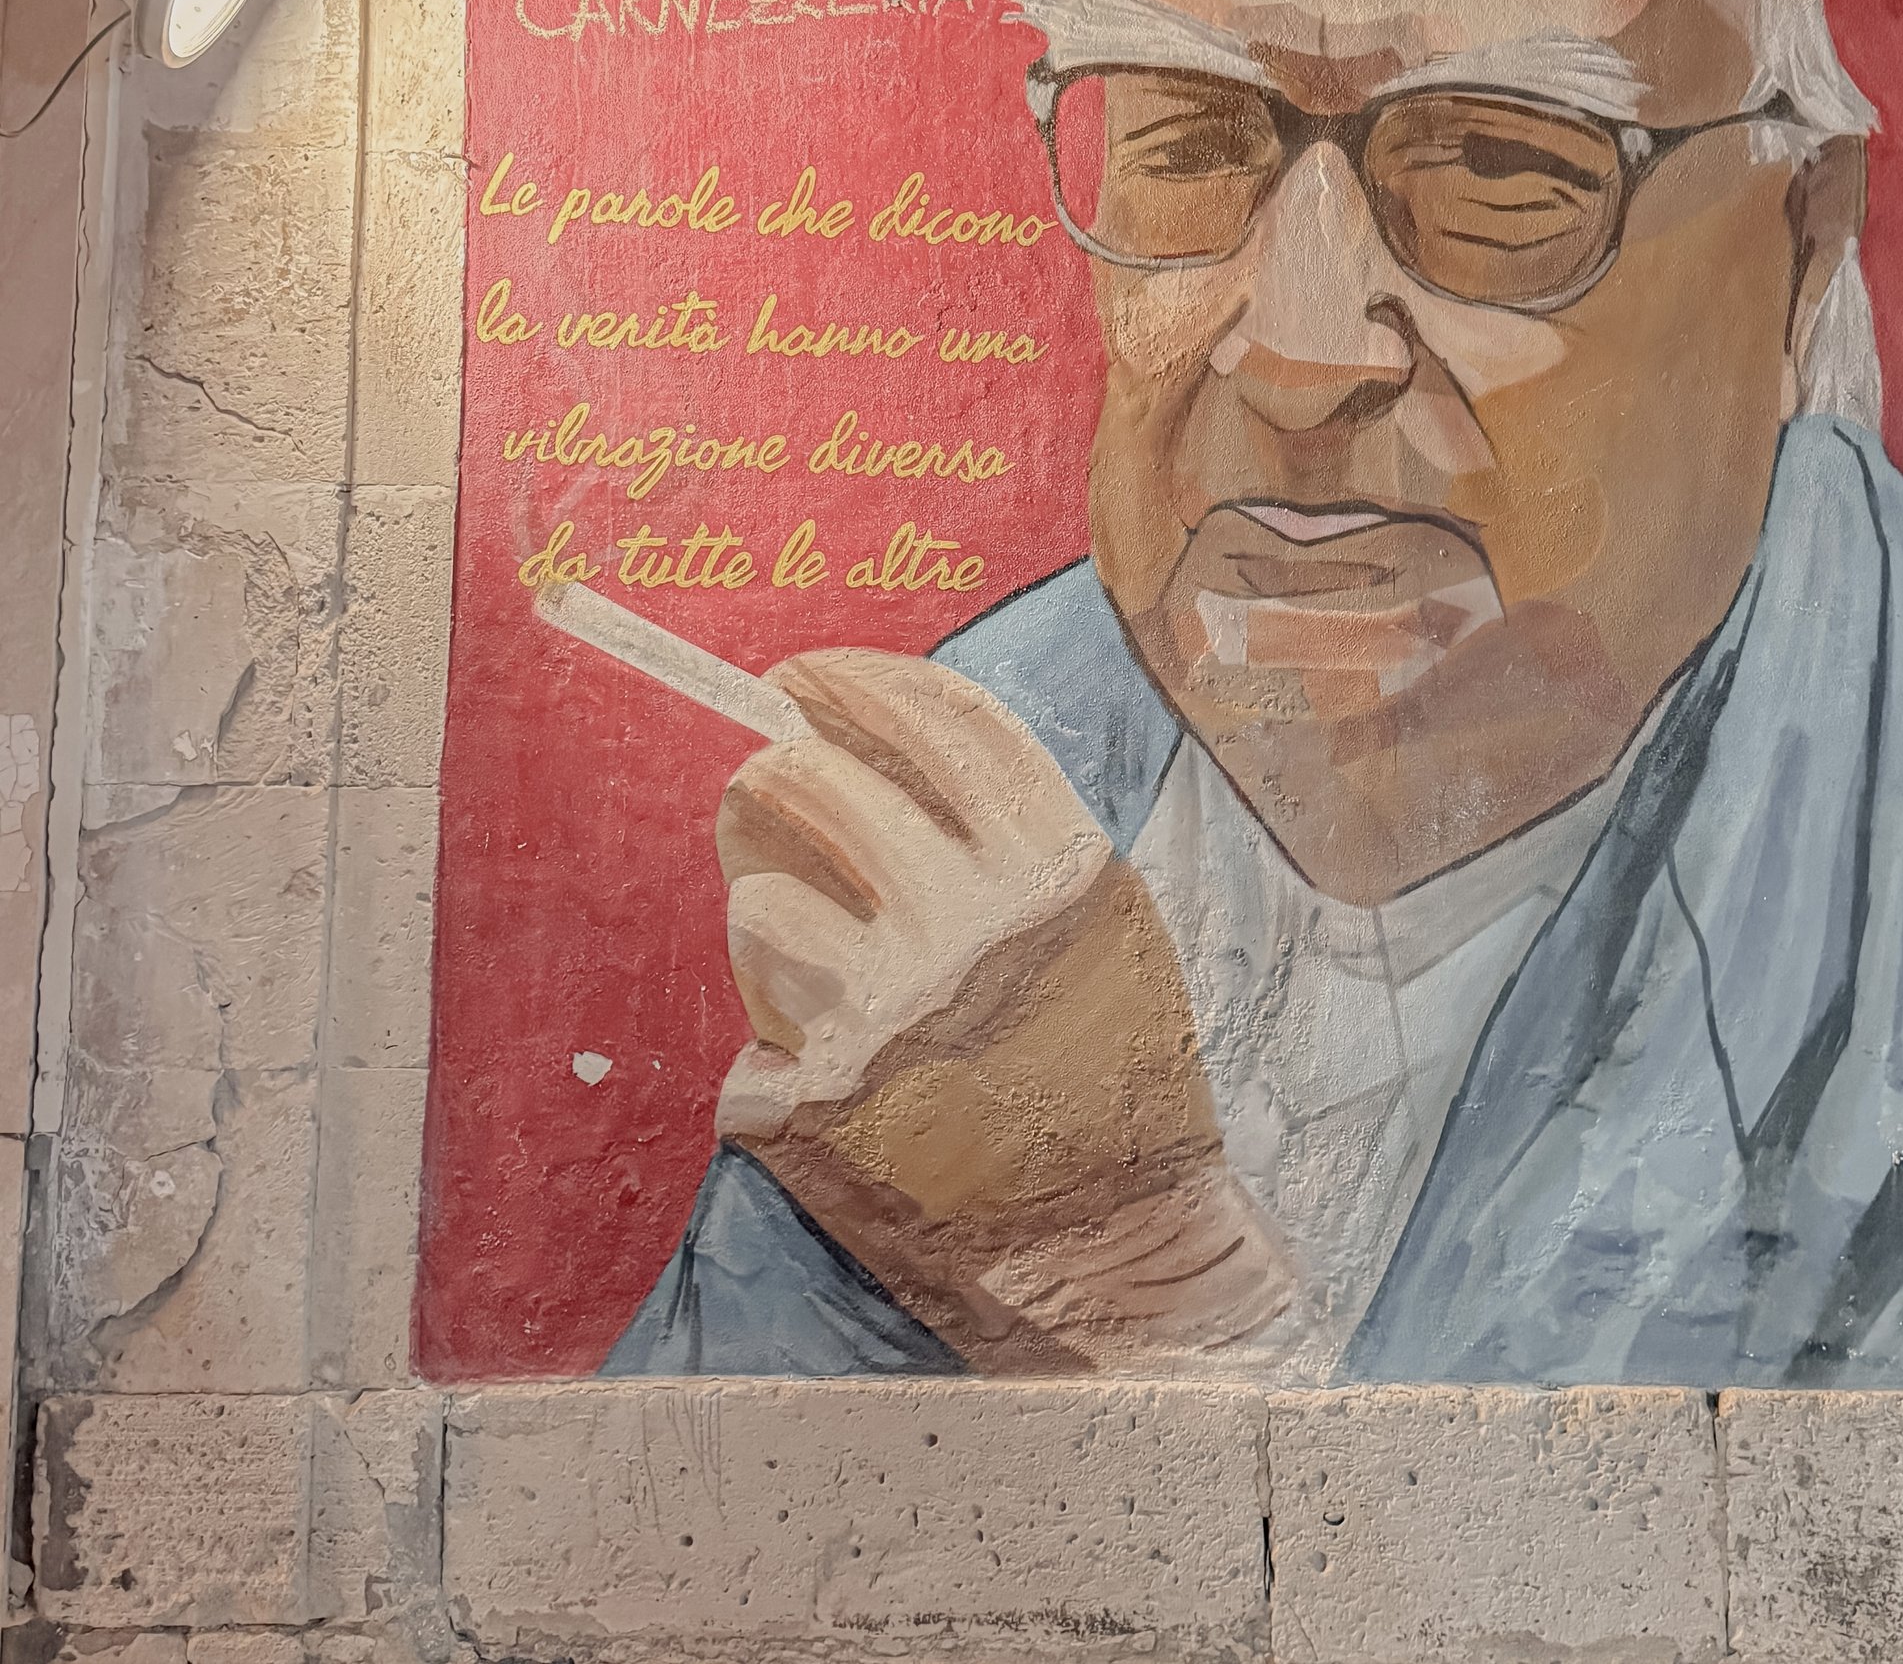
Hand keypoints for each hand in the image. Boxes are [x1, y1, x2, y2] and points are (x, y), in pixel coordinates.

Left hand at [713, 646, 1291, 1370]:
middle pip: (822, 782)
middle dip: (775, 769)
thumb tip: (880, 747)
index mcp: (1055, 871)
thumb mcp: (1104, 930)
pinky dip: (778, 1069)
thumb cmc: (1114, 1081)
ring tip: (812, 970)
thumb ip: (1015, 840)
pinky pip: (753, 1053)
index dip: (858, 680)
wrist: (1124, 1254)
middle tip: (762, 781)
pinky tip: (838, 1101)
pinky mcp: (824, 1111)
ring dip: (767, 923)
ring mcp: (891, 1018)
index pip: (938, 722)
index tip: (806, 673)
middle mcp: (971, 928)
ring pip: (758, 908)